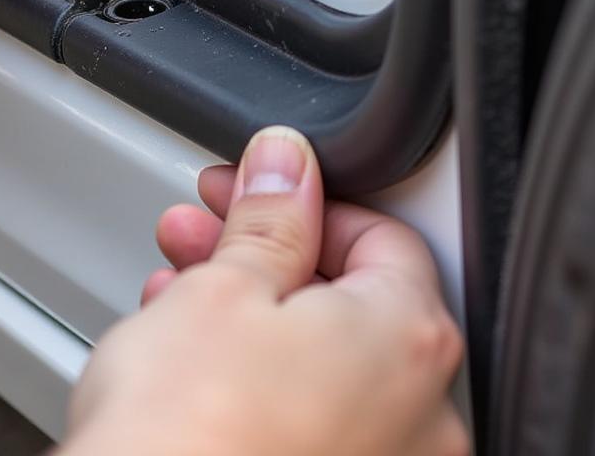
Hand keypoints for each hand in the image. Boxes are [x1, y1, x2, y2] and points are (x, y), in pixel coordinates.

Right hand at [62, 128, 468, 455]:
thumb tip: (286, 165)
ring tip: (176, 288)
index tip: (251, 186)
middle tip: (203, 228)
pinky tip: (188, 355)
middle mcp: (418, 417)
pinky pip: (304, 412)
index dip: (301, 196)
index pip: (379, 232)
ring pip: (316, 354)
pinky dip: (253, 373)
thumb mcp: (223, 288)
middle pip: (344, 293)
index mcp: (408, 343)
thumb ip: (268, 216)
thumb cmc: (188, 437)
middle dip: (260, 249)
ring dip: (245, 306)